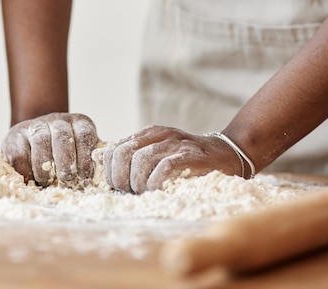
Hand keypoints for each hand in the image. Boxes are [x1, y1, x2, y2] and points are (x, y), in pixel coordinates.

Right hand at [1, 113, 98, 186]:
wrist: (33, 143)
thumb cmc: (64, 156)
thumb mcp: (81, 153)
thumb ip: (93, 160)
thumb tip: (105, 170)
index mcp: (79, 123)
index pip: (85, 135)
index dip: (85, 158)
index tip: (85, 178)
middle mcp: (58, 119)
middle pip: (63, 137)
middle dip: (66, 163)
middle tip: (67, 180)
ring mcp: (35, 124)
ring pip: (41, 142)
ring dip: (45, 167)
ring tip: (47, 181)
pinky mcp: (15, 134)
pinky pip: (21, 152)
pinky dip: (26, 169)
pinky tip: (31, 178)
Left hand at [101, 126, 245, 192]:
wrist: (229, 155)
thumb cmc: (190, 161)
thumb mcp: (156, 153)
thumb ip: (129, 154)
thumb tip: (98, 156)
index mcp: (149, 134)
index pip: (114, 149)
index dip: (110, 171)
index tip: (120, 185)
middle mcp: (161, 135)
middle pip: (123, 154)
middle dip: (121, 178)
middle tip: (131, 191)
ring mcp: (176, 144)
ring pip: (141, 160)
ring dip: (139, 182)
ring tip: (147, 192)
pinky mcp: (192, 156)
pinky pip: (165, 167)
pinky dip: (156, 183)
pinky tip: (159, 190)